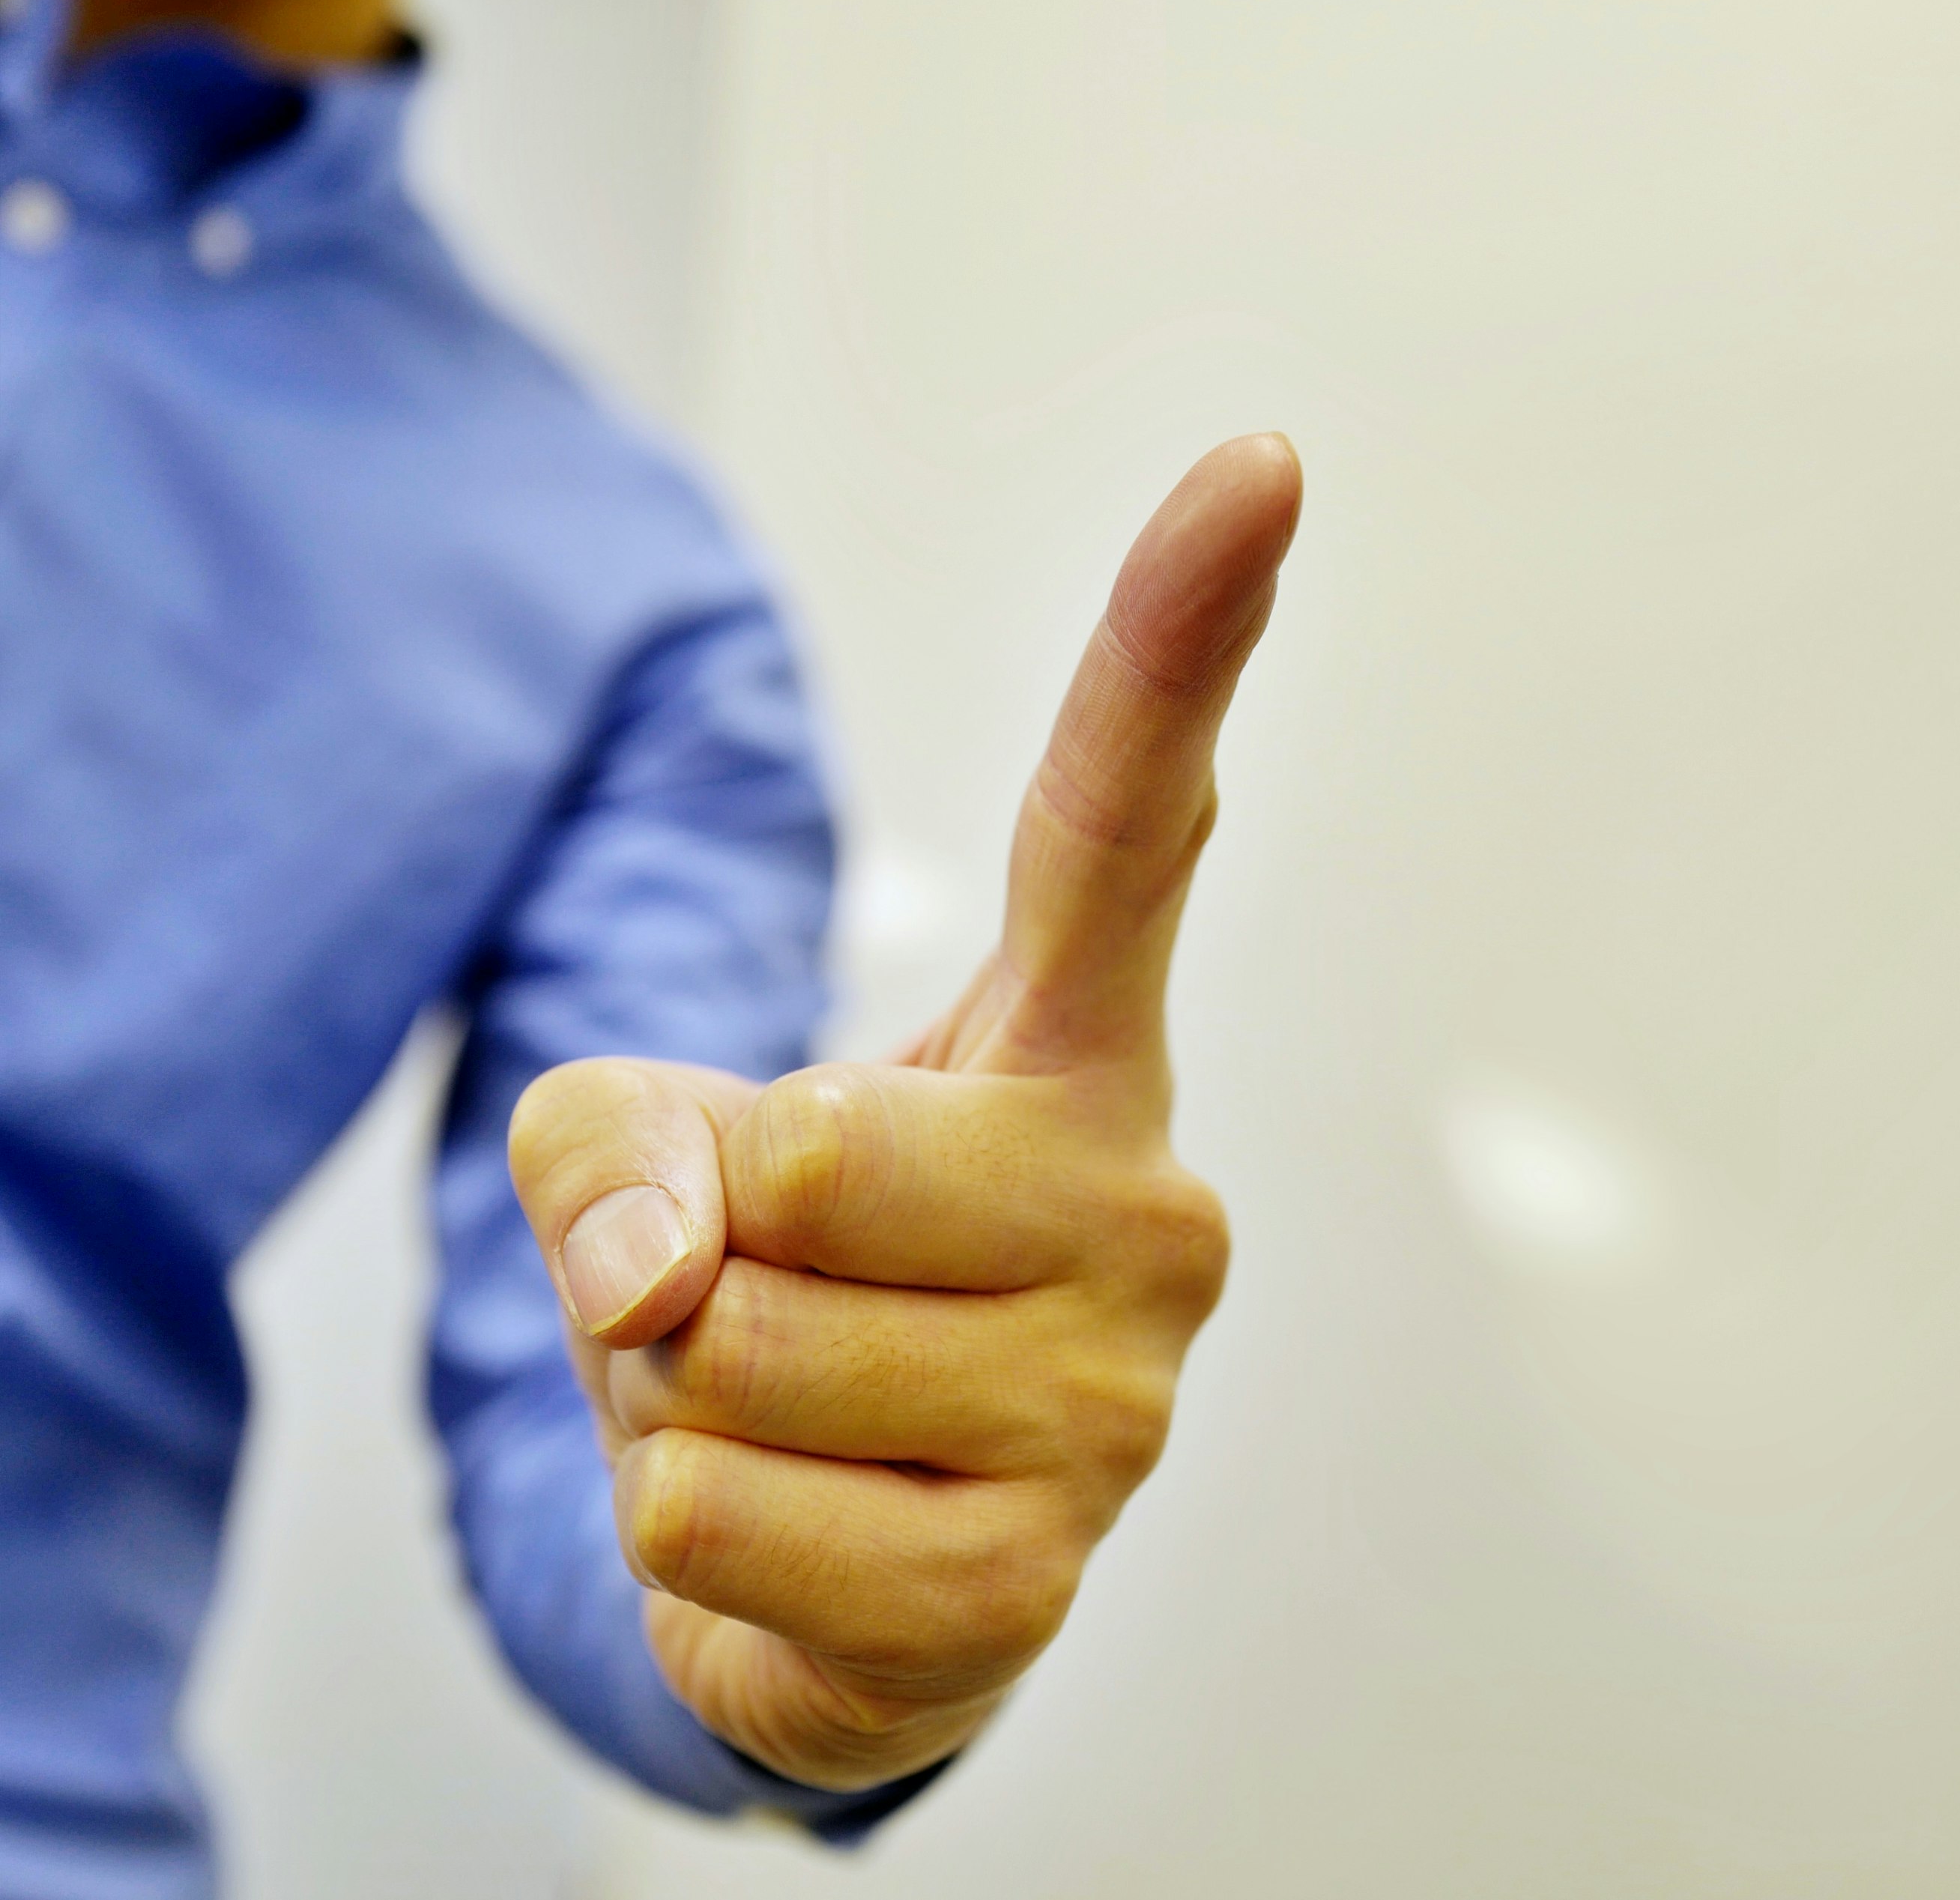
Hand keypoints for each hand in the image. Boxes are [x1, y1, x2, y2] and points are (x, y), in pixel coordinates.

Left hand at [505, 434, 1301, 1788]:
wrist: (832, 1575)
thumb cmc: (776, 1306)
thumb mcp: (639, 1157)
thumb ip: (615, 1137)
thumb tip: (666, 1274)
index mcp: (1074, 1053)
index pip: (1126, 828)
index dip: (1179, 638)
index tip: (1261, 464)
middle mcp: (1145, 1200)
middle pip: (808, 1151)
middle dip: (701, 1244)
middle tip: (768, 1303)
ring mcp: (1118, 1398)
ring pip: (736, 1346)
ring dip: (678, 1399)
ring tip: (785, 1426)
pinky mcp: (1041, 1577)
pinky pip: (724, 1523)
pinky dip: (686, 1541)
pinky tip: (799, 1541)